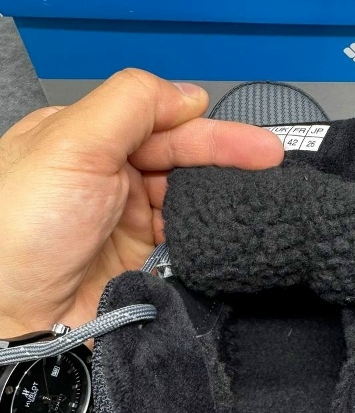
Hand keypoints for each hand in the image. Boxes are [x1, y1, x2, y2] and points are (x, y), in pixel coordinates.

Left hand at [0, 69, 283, 336]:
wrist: (9, 316)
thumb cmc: (19, 228)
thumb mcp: (71, 143)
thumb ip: (132, 103)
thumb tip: (188, 95)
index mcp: (88, 139)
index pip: (163, 124)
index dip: (212, 132)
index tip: (258, 145)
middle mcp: (109, 178)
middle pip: (183, 162)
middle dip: (229, 163)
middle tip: (271, 168)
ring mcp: (127, 224)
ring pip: (192, 203)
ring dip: (225, 203)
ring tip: (261, 205)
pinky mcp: (141, 265)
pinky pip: (187, 246)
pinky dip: (212, 241)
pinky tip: (234, 237)